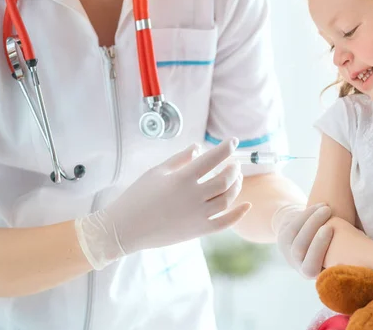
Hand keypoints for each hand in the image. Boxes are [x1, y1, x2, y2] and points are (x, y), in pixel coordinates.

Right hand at [75, 138, 250, 269]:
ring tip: (236, 178)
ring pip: (228, 199)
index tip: (233, 141)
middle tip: (234, 163)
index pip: (212, 159)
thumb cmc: (137, 196)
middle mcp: (193, 197)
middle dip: (234, 168)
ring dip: (236, 186)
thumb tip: (198, 147)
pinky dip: (238, 214)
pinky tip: (247, 205)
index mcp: (182, 179)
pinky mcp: (198, 231)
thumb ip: (180, 158)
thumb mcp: (157, 171)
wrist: (125, 229)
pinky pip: (224, 223)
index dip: (226, 148)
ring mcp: (197, 215)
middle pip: (225, 179)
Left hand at [274, 203, 333, 277]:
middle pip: (300, 249)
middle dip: (314, 235)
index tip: (330, 231)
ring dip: (313, 220)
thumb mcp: (337, 255)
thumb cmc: (334, 247)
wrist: (310, 237)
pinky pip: (294, 224)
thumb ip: (343, 257)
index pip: (310, 267)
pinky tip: (321, 205)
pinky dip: (308, 213)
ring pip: (295, 234)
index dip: (318, 249)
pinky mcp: (284, 236)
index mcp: (312, 274)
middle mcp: (297, 265)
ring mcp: (288, 250)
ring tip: (327, 209)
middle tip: (330, 225)